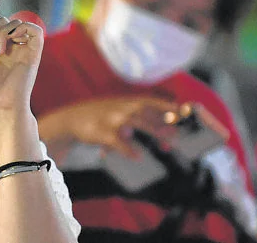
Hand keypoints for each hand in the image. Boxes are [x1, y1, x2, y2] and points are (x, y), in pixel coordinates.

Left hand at [0, 15, 43, 127]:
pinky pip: (36, 30)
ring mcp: (25, 51)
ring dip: (2, 30)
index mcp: (3, 52)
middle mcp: (15, 49)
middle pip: (8, 20)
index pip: (0, 24)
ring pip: (19, 22)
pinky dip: (21, 28)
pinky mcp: (33, 55)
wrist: (2, 109)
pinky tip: (7, 42)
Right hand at [38, 96, 180, 158]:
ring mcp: (111, 119)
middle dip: (163, 121)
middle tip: (178, 132)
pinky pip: (117, 141)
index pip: (150, 101)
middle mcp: (120, 107)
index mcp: (126, 101)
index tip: (185, 111)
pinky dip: (128, 149)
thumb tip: (163, 129)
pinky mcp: (101, 132)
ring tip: (167, 145)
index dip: (167, 105)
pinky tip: (137, 156)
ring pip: (135, 123)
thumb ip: (137, 116)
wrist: (72, 118)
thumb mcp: (117, 109)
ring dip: (152, 132)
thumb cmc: (100, 115)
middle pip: (146, 112)